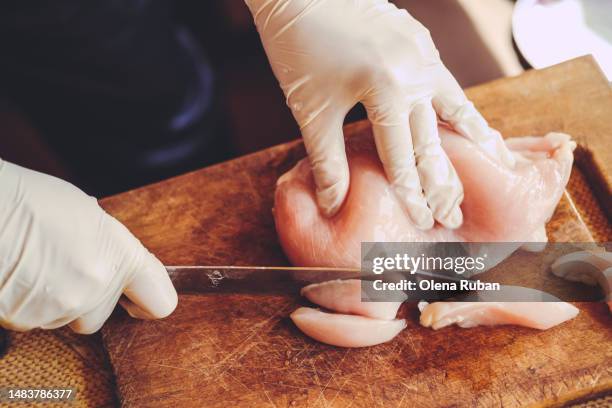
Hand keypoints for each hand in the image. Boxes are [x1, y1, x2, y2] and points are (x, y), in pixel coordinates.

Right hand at [0, 160, 176, 332]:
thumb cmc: (30, 201)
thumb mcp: (88, 214)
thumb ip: (109, 246)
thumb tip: (110, 258)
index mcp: (120, 258)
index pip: (160, 302)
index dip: (148, 301)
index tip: (137, 298)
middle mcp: (95, 289)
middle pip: (101, 315)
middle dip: (88, 299)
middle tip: (66, 267)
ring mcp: (60, 308)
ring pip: (65, 318)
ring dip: (55, 300)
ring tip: (36, 264)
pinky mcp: (25, 321)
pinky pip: (34, 321)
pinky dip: (29, 304)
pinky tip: (20, 274)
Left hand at [246, 0, 514, 227]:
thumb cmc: (299, 50)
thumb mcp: (312, 112)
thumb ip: (328, 162)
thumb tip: (333, 206)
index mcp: (388, 91)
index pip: (404, 158)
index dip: (413, 195)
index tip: (425, 223)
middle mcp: (416, 72)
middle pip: (435, 139)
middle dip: (443, 181)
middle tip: (455, 214)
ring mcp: (423, 52)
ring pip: (454, 105)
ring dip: (471, 139)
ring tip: (495, 161)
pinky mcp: (420, 39)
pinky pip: (447, 79)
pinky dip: (458, 104)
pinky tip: (466, 117)